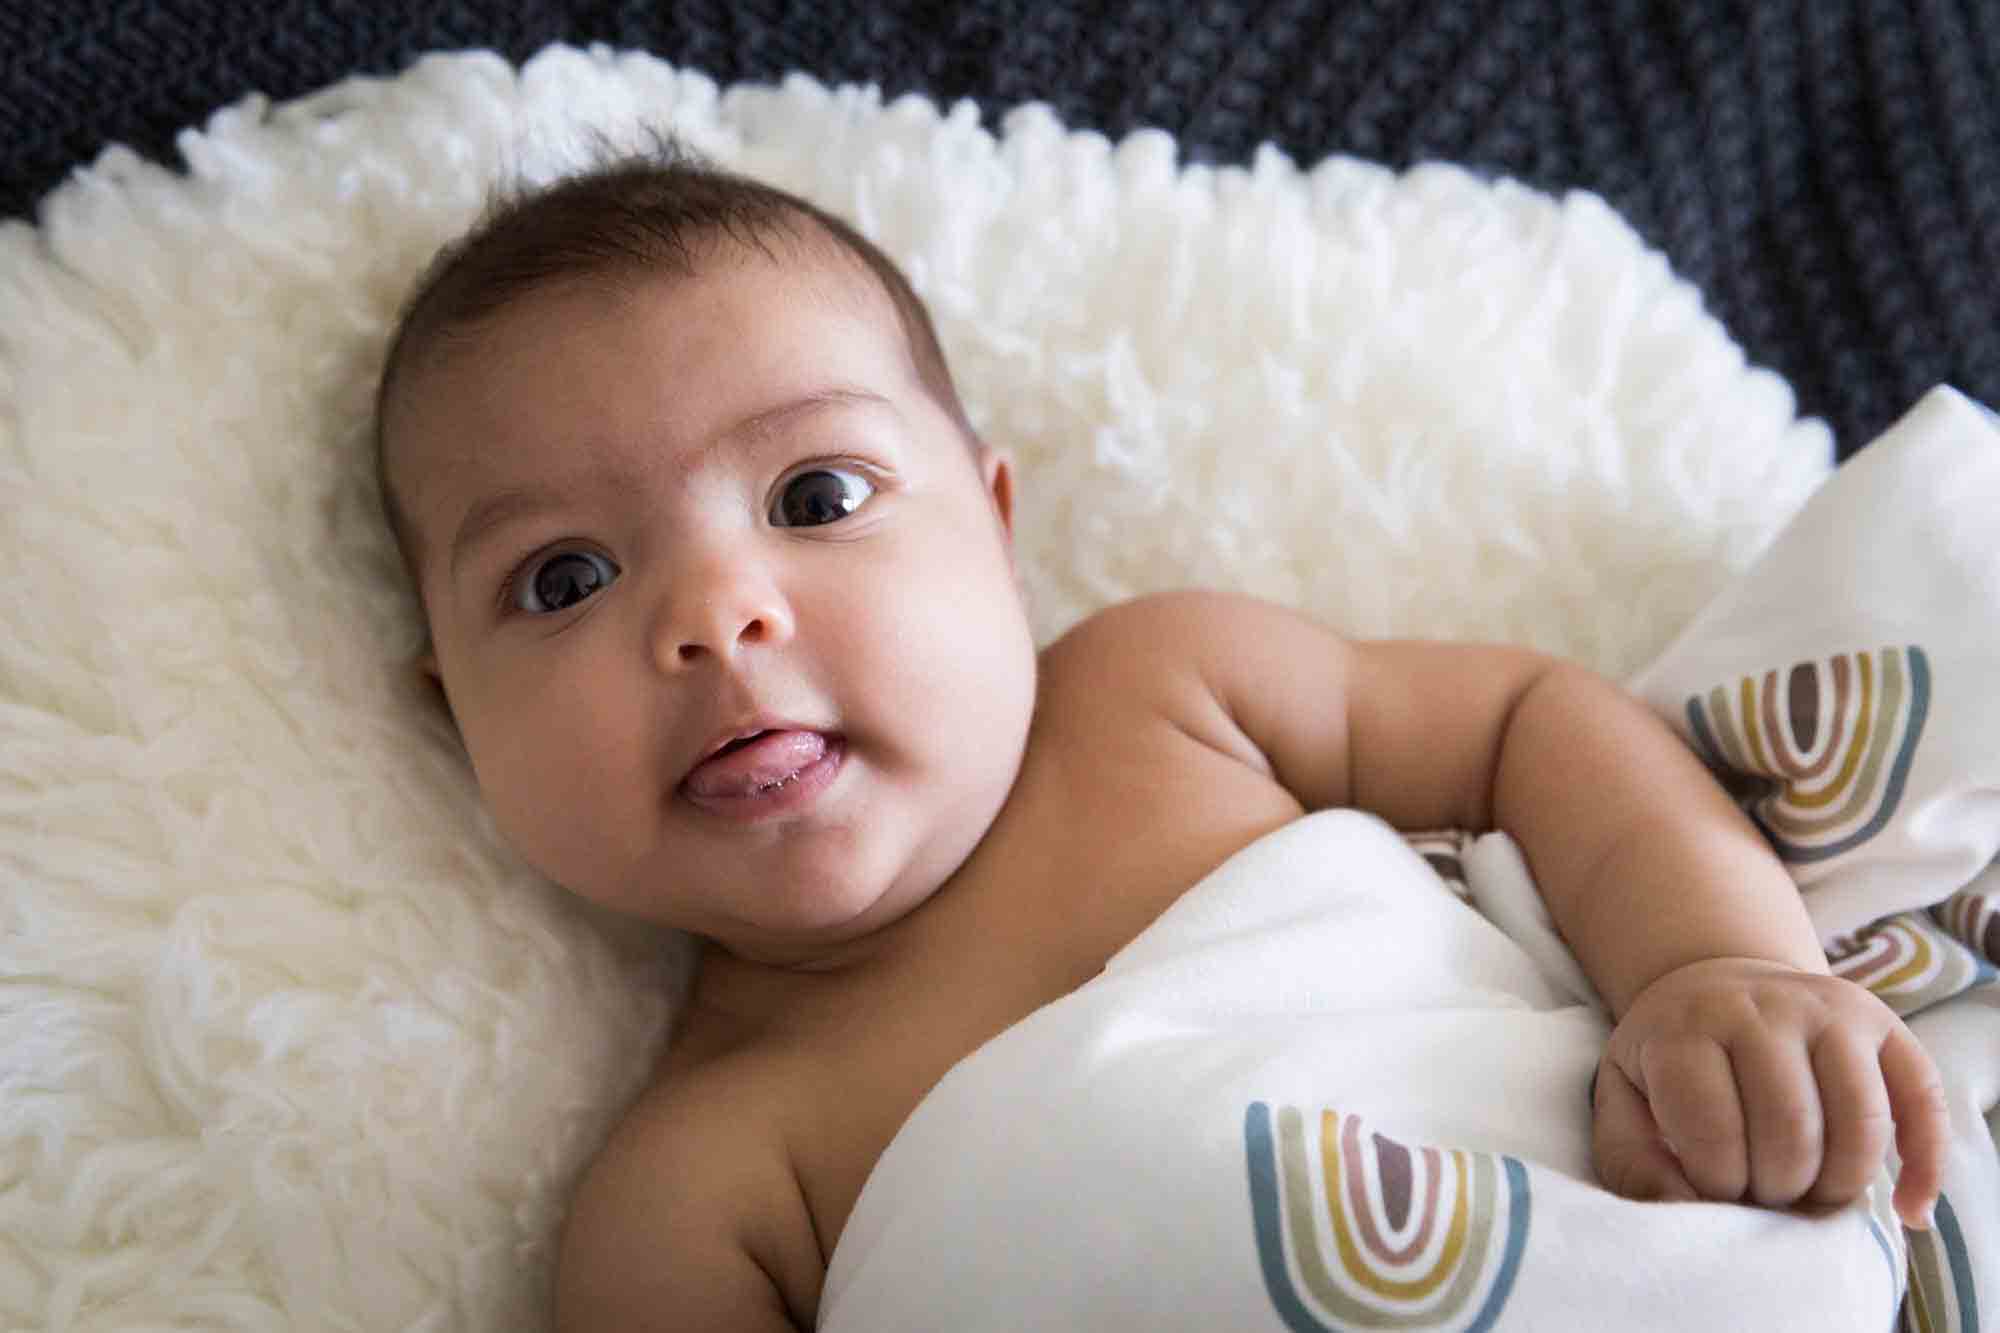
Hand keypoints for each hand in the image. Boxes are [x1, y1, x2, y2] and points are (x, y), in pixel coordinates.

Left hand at [1590, 956, 1947, 1228]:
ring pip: (1860, 1123)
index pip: (1714, 1131)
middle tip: (1764, 1193)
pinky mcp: (1882, 1024)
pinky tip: (1906, 1210)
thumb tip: (1683, 1211)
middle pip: (1791, 1131)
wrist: (1715, 983)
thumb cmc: (1669, 1056)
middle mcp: (1761, 1008)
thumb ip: (1632, 1159)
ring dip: (1839, 1184)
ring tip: (1810, 1193)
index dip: (1719, 1183)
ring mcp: (1828, 1009)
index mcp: (1686, 1028)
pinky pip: (1922, 1100)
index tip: (1716, 1188)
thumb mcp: (1624, 1096)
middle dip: (1779, 1188)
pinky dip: (1924, 1165)